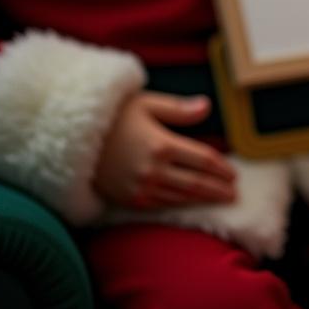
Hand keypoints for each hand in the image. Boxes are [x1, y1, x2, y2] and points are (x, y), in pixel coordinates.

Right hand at [93, 92, 236, 208]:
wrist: (74, 140)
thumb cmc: (115, 116)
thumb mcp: (147, 104)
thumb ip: (179, 108)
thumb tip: (206, 106)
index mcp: (162, 145)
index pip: (202, 160)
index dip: (221, 168)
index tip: (234, 174)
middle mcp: (153, 170)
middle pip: (196, 183)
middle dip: (217, 190)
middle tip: (234, 195)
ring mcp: (140, 188)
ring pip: (180, 197)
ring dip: (202, 200)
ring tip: (219, 200)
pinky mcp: (128, 199)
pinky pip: (161, 204)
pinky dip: (179, 204)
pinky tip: (189, 203)